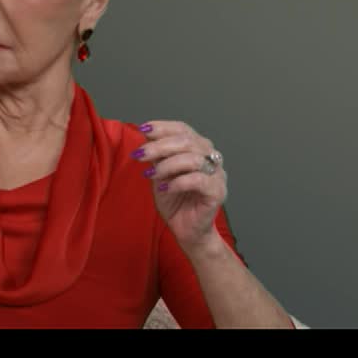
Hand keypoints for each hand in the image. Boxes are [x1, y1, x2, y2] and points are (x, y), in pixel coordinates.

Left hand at [134, 121, 226, 251]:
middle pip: (187, 141)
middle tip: (140, 154)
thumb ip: (157, 156)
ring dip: (167, 165)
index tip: (143, 129)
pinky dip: (178, 182)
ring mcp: (217, 175)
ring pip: (193, 159)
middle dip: (159, 146)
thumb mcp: (160, 174)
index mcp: (198, 149)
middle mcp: (211, 158)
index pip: (183, 129)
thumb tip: (145, 135)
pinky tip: (165, 188)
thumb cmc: (175, 200)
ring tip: (150, 175)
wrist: (186, 230)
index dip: (163, 127)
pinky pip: (199, 180)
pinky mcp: (218, 192)